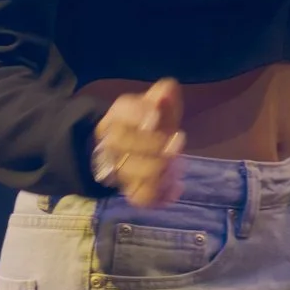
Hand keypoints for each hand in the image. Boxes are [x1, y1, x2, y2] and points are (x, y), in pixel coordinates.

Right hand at [91, 79, 184, 207]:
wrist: (134, 149)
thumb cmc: (149, 123)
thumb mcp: (158, 105)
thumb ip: (164, 96)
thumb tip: (167, 91)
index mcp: (118, 116)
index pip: (121, 111)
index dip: (137, 114)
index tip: (155, 118)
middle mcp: (111, 143)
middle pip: (121, 143)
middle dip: (152, 144)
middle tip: (178, 141)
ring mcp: (119, 169)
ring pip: (129, 173)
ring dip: (157, 170)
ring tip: (178, 164)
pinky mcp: (130, 190)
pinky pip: (140, 197)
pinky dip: (160, 195)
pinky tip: (176, 187)